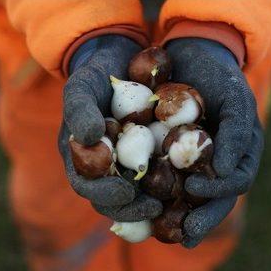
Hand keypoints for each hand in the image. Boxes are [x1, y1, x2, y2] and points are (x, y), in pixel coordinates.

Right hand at [59, 35, 162, 221]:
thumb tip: (90, 138)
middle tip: (155, 207)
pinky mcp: (151, 160)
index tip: (125, 193)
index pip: (88, 187)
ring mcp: (127, 166)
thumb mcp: (83, 86)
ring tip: (174, 203)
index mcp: (81, 158)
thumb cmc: (95, 76)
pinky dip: (172, 188)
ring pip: (138, 197)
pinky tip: (189, 190)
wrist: (121, 61)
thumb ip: (81, 110)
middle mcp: (103, 169)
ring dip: (154, 204)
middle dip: (133, 209)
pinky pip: (161, 180)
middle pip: (114, 201)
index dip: (105, 195)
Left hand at [166, 38, 264, 247]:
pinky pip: (163, 184)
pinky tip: (138, 209)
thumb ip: (235, 133)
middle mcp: (218, 168)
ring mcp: (194, 167)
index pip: (234, 185)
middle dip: (198, 221)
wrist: (192, 57)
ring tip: (159, 233)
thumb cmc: (220, 77)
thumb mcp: (234, 98)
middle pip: (211, 203)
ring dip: (175, 219)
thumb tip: (225, 172)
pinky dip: (153, 198)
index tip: (194, 189)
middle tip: (183, 237)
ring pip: (187, 200)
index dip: (218, 194)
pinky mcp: (169, 161)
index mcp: (239, 157)